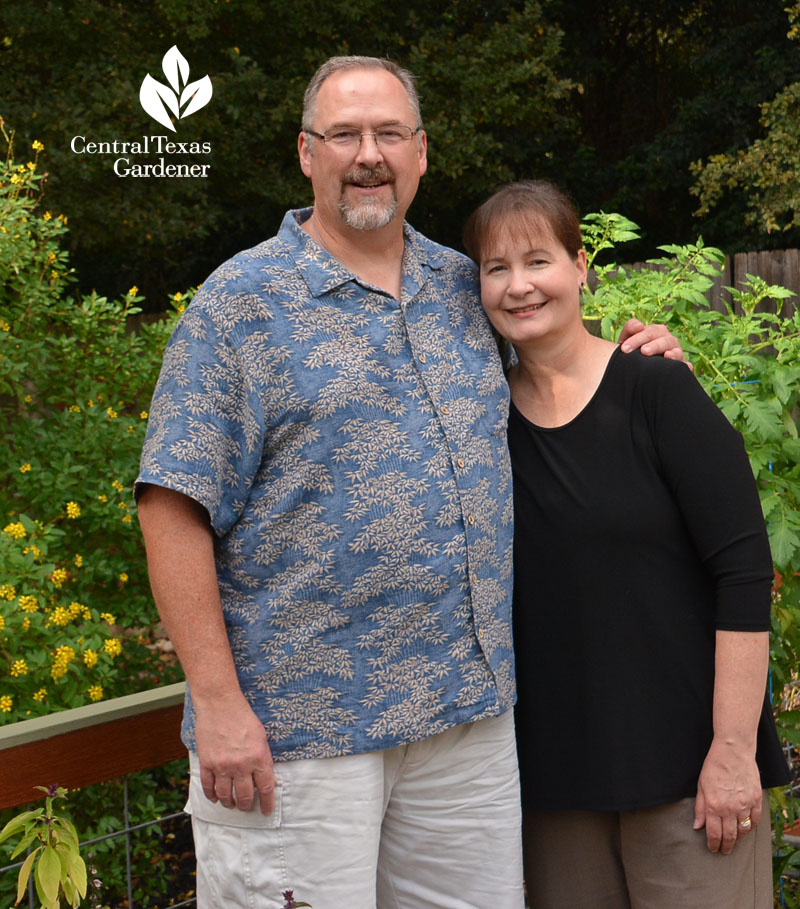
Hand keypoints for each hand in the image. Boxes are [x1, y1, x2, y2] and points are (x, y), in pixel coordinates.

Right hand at [194, 689, 276, 815]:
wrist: (220, 704)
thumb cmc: (243, 717)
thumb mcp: (261, 737)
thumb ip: (264, 759)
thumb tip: (267, 779)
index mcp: (258, 758)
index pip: (265, 789)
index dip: (267, 804)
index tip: (266, 811)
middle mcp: (241, 765)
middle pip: (244, 796)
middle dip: (246, 805)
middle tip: (246, 807)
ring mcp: (222, 765)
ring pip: (225, 796)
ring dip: (229, 803)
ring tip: (231, 804)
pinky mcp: (207, 763)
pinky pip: (208, 787)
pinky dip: (211, 796)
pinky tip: (215, 797)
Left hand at [618, 318, 691, 367]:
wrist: (637, 367)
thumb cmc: (632, 351)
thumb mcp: (627, 339)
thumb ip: (630, 328)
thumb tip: (639, 326)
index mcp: (656, 332)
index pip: (648, 332)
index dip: (636, 339)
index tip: (624, 349)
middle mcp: (668, 340)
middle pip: (663, 340)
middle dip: (654, 345)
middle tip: (643, 351)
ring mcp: (676, 352)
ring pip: (675, 351)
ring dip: (672, 354)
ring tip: (666, 356)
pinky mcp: (680, 365)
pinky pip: (685, 365)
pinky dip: (686, 366)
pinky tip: (686, 367)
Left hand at [693, 740, 761, 853]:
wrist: (733, 752)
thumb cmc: (714, 766)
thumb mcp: (701, 786)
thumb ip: (700, 808)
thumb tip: (697, 826)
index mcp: (713, 805)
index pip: (714, 833)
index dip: (713, 844)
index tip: (713, 848)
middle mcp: (730, 808)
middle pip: (729, 836)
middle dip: (726, 846)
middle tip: (724, 851)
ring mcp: (745, 805)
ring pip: (743, 831)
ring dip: (738, 839)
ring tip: (734, 841)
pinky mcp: (756, 800)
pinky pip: (755, 820)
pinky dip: (750, 827)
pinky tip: (745, 829)